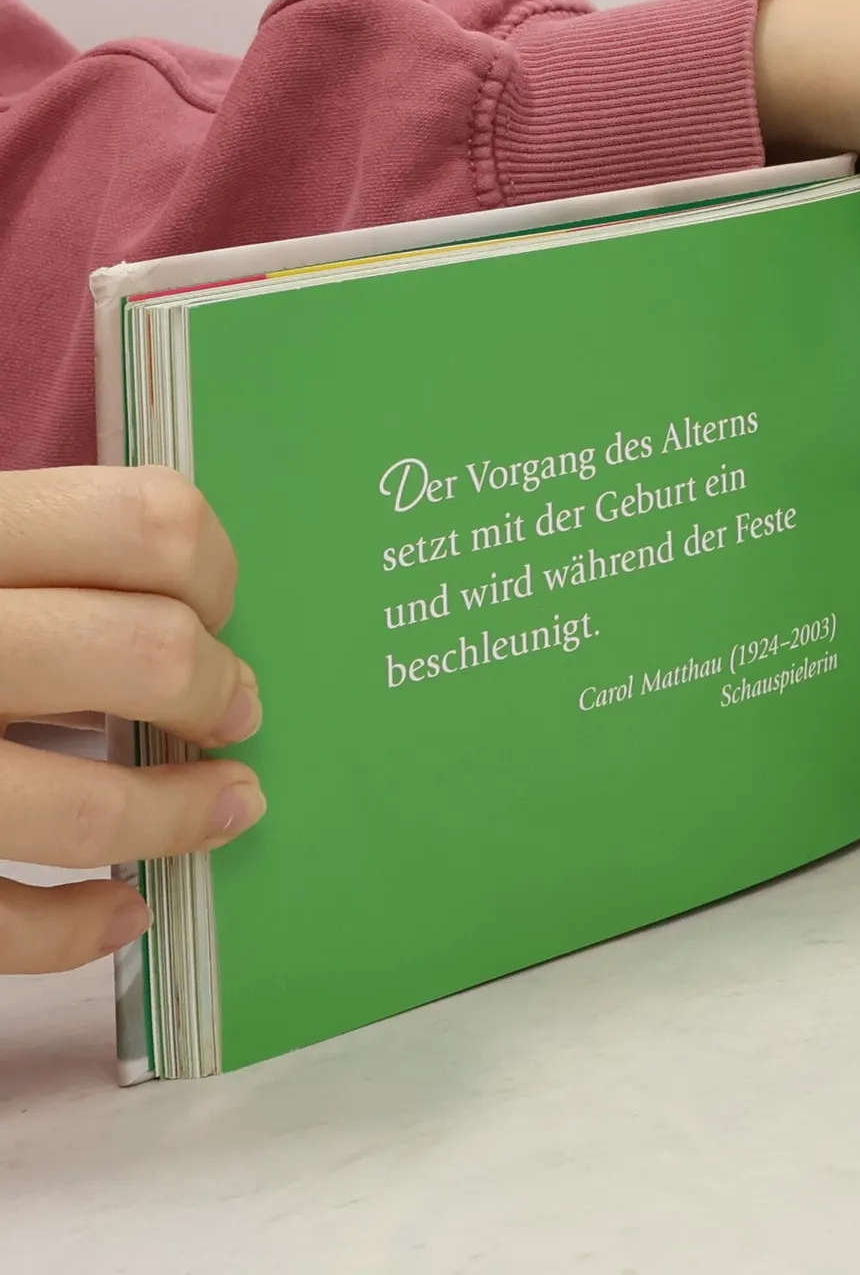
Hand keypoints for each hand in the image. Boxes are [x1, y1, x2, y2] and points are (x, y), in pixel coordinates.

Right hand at [0, 467, 265, 973]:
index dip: (212, 567)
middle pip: (145, 653)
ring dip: (183, 815)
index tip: (216, 607)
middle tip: (234, 710)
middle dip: (217, 689)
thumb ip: (31, 555)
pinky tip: (123, 912)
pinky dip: (78, 930)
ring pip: (86, 808)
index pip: (144, 522)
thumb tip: (186, 608)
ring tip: (227, 807)